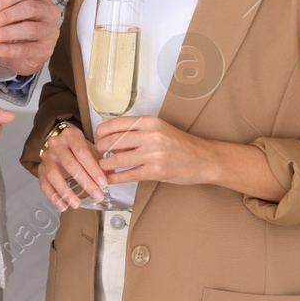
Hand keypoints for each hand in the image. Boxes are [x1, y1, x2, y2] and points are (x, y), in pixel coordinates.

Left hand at [0, 0, 60, 76]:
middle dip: (4, 16)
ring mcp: (51, 31)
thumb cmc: (16, 27)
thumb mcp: (3, 14)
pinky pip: (25, 49)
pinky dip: (6, 49)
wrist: (24, 55)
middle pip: (29, 8)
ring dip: (4, 33)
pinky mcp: (46, 49)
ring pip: (29, 29)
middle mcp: (50, 11)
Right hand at [37, 123, 107, 209]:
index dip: (93, 168)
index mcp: (71, 135)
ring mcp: (46, 156)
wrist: (61, 142)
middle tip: (97, 195)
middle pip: (69, 164)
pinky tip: (63, 205)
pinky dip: (53, 197)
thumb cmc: (78, 147)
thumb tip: (111, 175)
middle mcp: (56, 144)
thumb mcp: (91, 148)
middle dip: (85, 182)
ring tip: (77, 204)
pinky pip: (44, 184)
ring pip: (53, 175)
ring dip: (66, 192)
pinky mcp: (40, 169)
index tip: (103, 182)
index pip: (82, 152)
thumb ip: (101, 161)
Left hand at [94, 115, 213, 186]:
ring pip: (117, 159)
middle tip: (96, 153)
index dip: (101, 132)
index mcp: (150, 121)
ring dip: (104, 164)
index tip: (97, 137)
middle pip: (113, 141)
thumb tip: (112, 141)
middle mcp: (150, 135)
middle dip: (100, 149)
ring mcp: (153, 154)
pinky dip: (115, 178)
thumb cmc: (180, 144)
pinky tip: (109, 179)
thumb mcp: (159, 129)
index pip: (116, 123)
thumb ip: (137, 132)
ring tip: (101, 166)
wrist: (203, 159)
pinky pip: (128, 175)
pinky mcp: (155, 171)